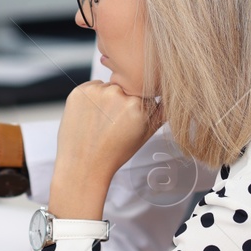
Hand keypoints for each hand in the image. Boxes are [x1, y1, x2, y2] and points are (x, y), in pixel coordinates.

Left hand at [50, 80, 161, 219]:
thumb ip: (160, 114)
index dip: (137, 107)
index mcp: (137, 106)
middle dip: (122, 100)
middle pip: (126, 87)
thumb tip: (170, 98)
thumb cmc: (114, 153)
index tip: (129, 119)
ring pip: (109, 86)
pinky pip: (92, 87)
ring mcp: (97, 92)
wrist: (84, 164)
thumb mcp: (144, 135)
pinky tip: (90, 116)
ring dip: (107, 98)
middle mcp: (118, 95)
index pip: (144, 94)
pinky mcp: (80, 91)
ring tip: (101, 121)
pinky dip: (92, 98)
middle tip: (113, 122)